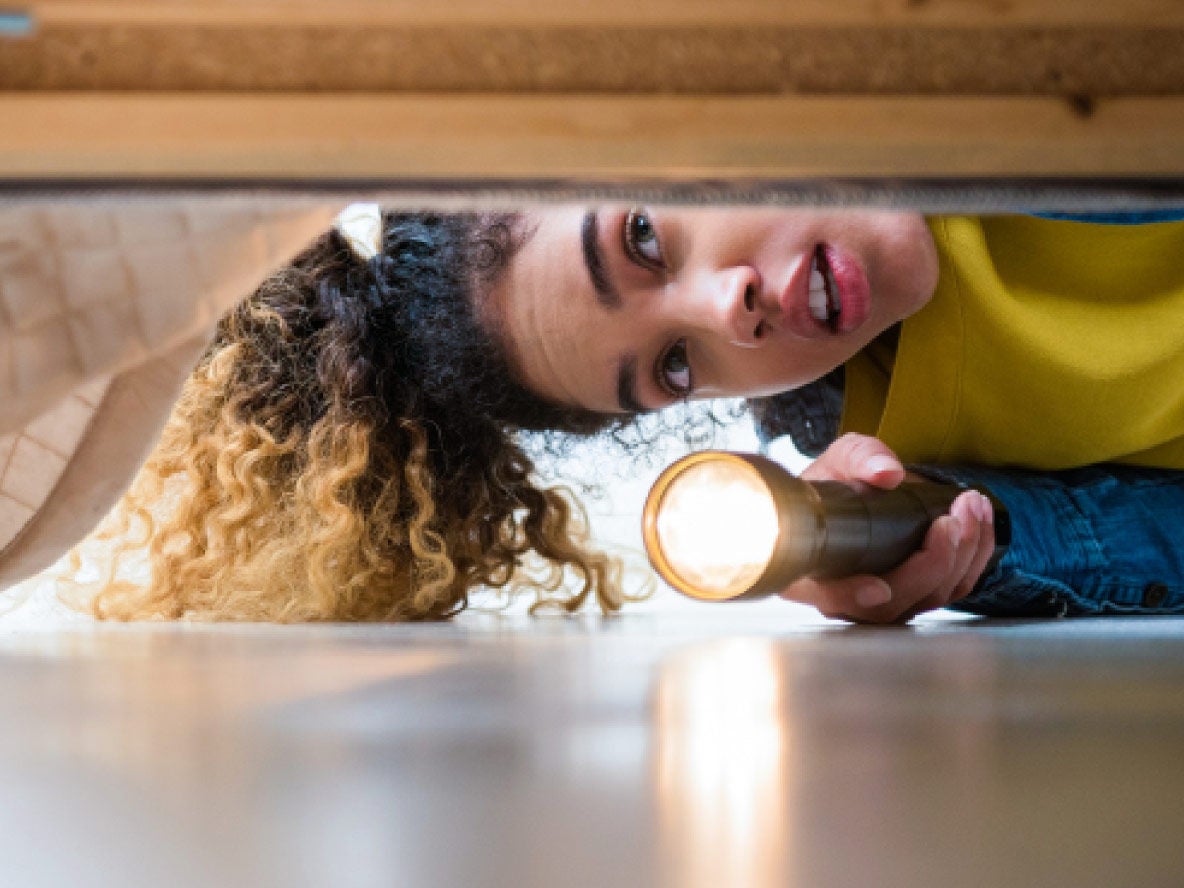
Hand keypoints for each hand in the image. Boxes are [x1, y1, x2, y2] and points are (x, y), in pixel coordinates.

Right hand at [780, 433, 996, 623]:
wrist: (856, 493)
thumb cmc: (838, 482)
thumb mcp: (840, 459)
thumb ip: (859, 458)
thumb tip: (888, 473)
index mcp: (811, 570)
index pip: (828, 595)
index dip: (852, 596)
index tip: (877, 585)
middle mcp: (845, 596)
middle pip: (892, 604)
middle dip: (933, 563)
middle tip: (952, 518)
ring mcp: (883, 602)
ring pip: (928, 599)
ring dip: (962, 556)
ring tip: (972, 507)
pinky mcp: (917, 594)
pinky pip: (950, 589)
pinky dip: (973, 557)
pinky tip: (978, 521)